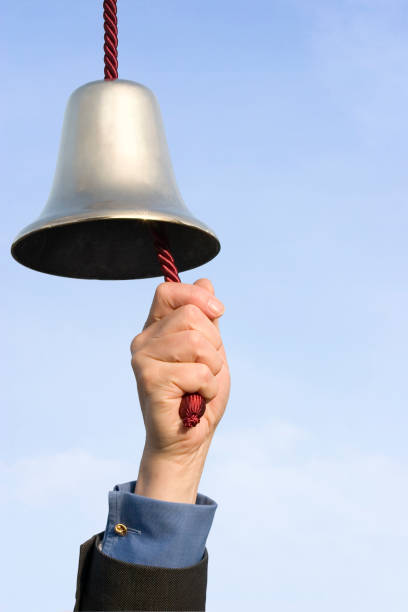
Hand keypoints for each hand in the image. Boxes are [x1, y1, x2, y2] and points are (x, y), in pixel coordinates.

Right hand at [130, 278, 229, 501]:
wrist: (188, 440)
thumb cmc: (198, 396)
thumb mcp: (210, 351)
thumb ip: (206, 320)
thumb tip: (206, 281)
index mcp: (156, 330)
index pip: (168, 291)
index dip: (196, 296)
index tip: (218, 312)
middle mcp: (144, 341)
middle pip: (191, 315)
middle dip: (213, 343)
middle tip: (206, 369)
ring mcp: (143, 360)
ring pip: (196, 342)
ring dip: (212, 368)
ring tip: (200, 385)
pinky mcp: (149, 381)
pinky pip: (198, 371)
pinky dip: (208, 388)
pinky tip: (194, 400)